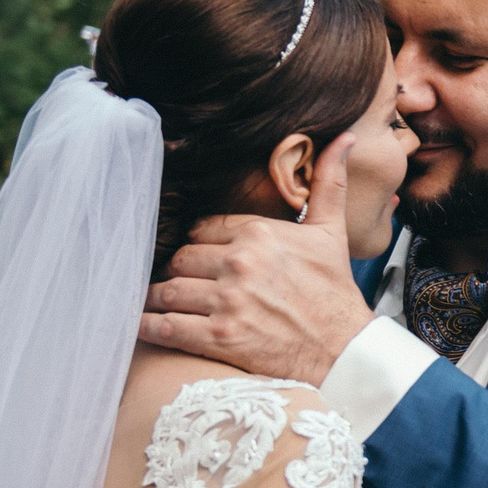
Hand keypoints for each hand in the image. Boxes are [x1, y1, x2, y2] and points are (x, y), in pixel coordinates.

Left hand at [141, 134, 372, 381]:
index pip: (202, 229)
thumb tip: (343, 138)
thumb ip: (328, 183)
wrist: (344, 349)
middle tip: (179, 282)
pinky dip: (148, 326)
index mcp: (259, 233)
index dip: (198, 244)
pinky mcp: (218, 337)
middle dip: (178, 272)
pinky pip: (166, 326)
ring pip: (168, 290)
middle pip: (180, 259)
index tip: (199, 258)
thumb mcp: (332, 232)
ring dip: (159, 298)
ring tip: (159, 303)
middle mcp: (239, 263)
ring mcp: (227, 301)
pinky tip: (143, 324)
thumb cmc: (335, 292)